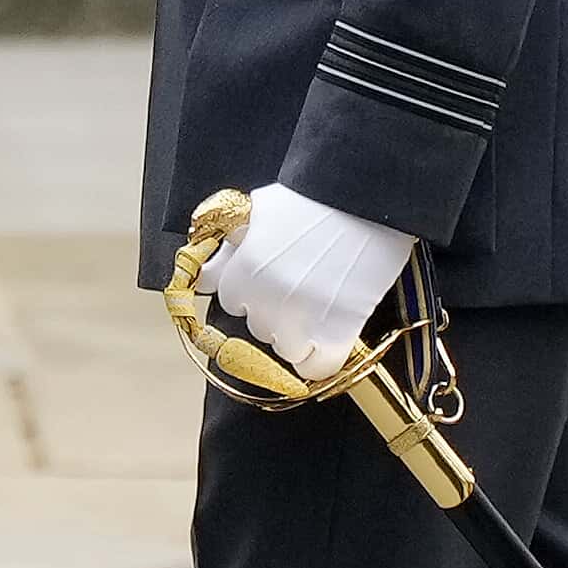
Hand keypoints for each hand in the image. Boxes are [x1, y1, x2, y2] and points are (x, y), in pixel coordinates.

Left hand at [200, 182, 416, 383]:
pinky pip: (317, 367)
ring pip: (287, 349)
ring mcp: (300, 319)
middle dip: (278, 312)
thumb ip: (227, 253)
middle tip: (308, 283)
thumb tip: (203, 281)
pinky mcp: (337, 331)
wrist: (364, 199)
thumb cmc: (313, 201)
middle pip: (260, 328)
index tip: (278, 277)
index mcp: (244, 273)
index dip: (255, 292)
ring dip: (302, 334)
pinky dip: (323, 358)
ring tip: (325, 300)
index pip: (234, 304)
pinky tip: (333, 333)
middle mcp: (266, 301)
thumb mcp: (256, 214)